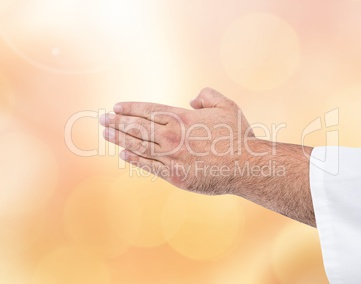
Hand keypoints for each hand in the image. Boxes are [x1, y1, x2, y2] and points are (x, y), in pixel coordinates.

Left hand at [100, 87, 260, 194]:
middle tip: (101, 119)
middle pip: (138, 127)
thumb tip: (192, 99)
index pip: (148, 110)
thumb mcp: (227, 106)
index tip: (115, 107)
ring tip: (105, 133)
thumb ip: (208, 96)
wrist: (245, 165)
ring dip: (120, 139)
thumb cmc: (238, 135)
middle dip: (117, 122)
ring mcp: (171, 157)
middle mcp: (172, 136)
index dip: (130, 108)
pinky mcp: (175, 176)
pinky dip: (135, 159)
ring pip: (139, 145)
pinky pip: (149, 166)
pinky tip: (123, 154)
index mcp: (182, 118)